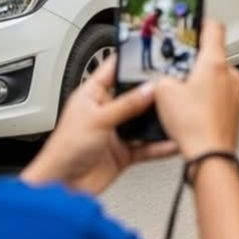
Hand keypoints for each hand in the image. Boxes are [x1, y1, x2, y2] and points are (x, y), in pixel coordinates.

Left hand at [22, 58, 177, 195]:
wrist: (61, 187)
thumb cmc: (63, 150)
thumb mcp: (97, 120)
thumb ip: (126, 105)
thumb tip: (149, 90)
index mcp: (93, 95)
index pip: (113, 69)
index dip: (130, 59)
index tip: (150, 52)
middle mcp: (106, 111)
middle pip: (135, 95)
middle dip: (152, 91)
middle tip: (172, 84)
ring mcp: (117, 132)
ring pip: (144, 121)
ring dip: (159, 119)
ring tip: (176, 113)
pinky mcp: (125, 152)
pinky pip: (148, 145)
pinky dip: (160, 145)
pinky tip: (172, 141)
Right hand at [155, 20, 238, 158]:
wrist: (210, 156)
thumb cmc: (194, 126)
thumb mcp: (163, 93)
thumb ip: (162, 78)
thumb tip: (162, 79)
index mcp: (215, 63)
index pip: (214, 27)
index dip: (202, 21)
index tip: (195, 20)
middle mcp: (230, 75)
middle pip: (213, 57)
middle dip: (195, 64)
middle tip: (178, 74)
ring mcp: (236, 94)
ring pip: (217, 80)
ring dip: (202, 85)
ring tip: (184, 101)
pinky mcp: (236, 112)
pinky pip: (221, 99)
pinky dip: (209, 102)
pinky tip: (194, 114)